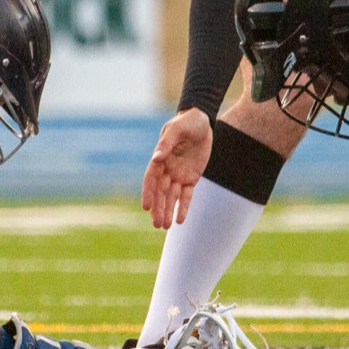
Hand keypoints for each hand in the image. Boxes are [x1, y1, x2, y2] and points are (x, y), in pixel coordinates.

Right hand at [141, 107, 212, 228]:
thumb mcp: (178, 129)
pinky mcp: (190, 179)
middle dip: (158, 208)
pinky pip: (186, 196)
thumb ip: (167, 143)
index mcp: (159, 158)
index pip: (151, 179)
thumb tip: (156, 158)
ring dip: (168, 211)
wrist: (203, 122)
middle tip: (156, 224)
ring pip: (171, 197)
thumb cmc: (187, 122)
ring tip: (165, 227)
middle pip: (160, 192)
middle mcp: (166, 170)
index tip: (146, 207)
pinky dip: (183, 207)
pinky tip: (180, 220)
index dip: (148, 193)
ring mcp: (178, 175)